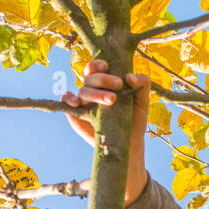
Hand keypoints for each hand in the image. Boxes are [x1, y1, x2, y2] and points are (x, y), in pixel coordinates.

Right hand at [62, 59, 149, 204]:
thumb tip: (130, 76)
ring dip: (95, 93)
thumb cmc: (135, 120)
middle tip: (118, 86)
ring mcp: (83, 103)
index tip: (109, 67)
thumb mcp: (143, 101)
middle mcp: (92, 90)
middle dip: (103, 79)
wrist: (129, 144)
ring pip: (82, 90)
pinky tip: (77, 102)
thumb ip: (142, 83)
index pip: (96, 67)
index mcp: (105, 83)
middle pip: (90, 78)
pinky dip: (68, 99)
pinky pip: (66, 102)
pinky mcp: (76, 114)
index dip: (99, 64)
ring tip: (112, 101)